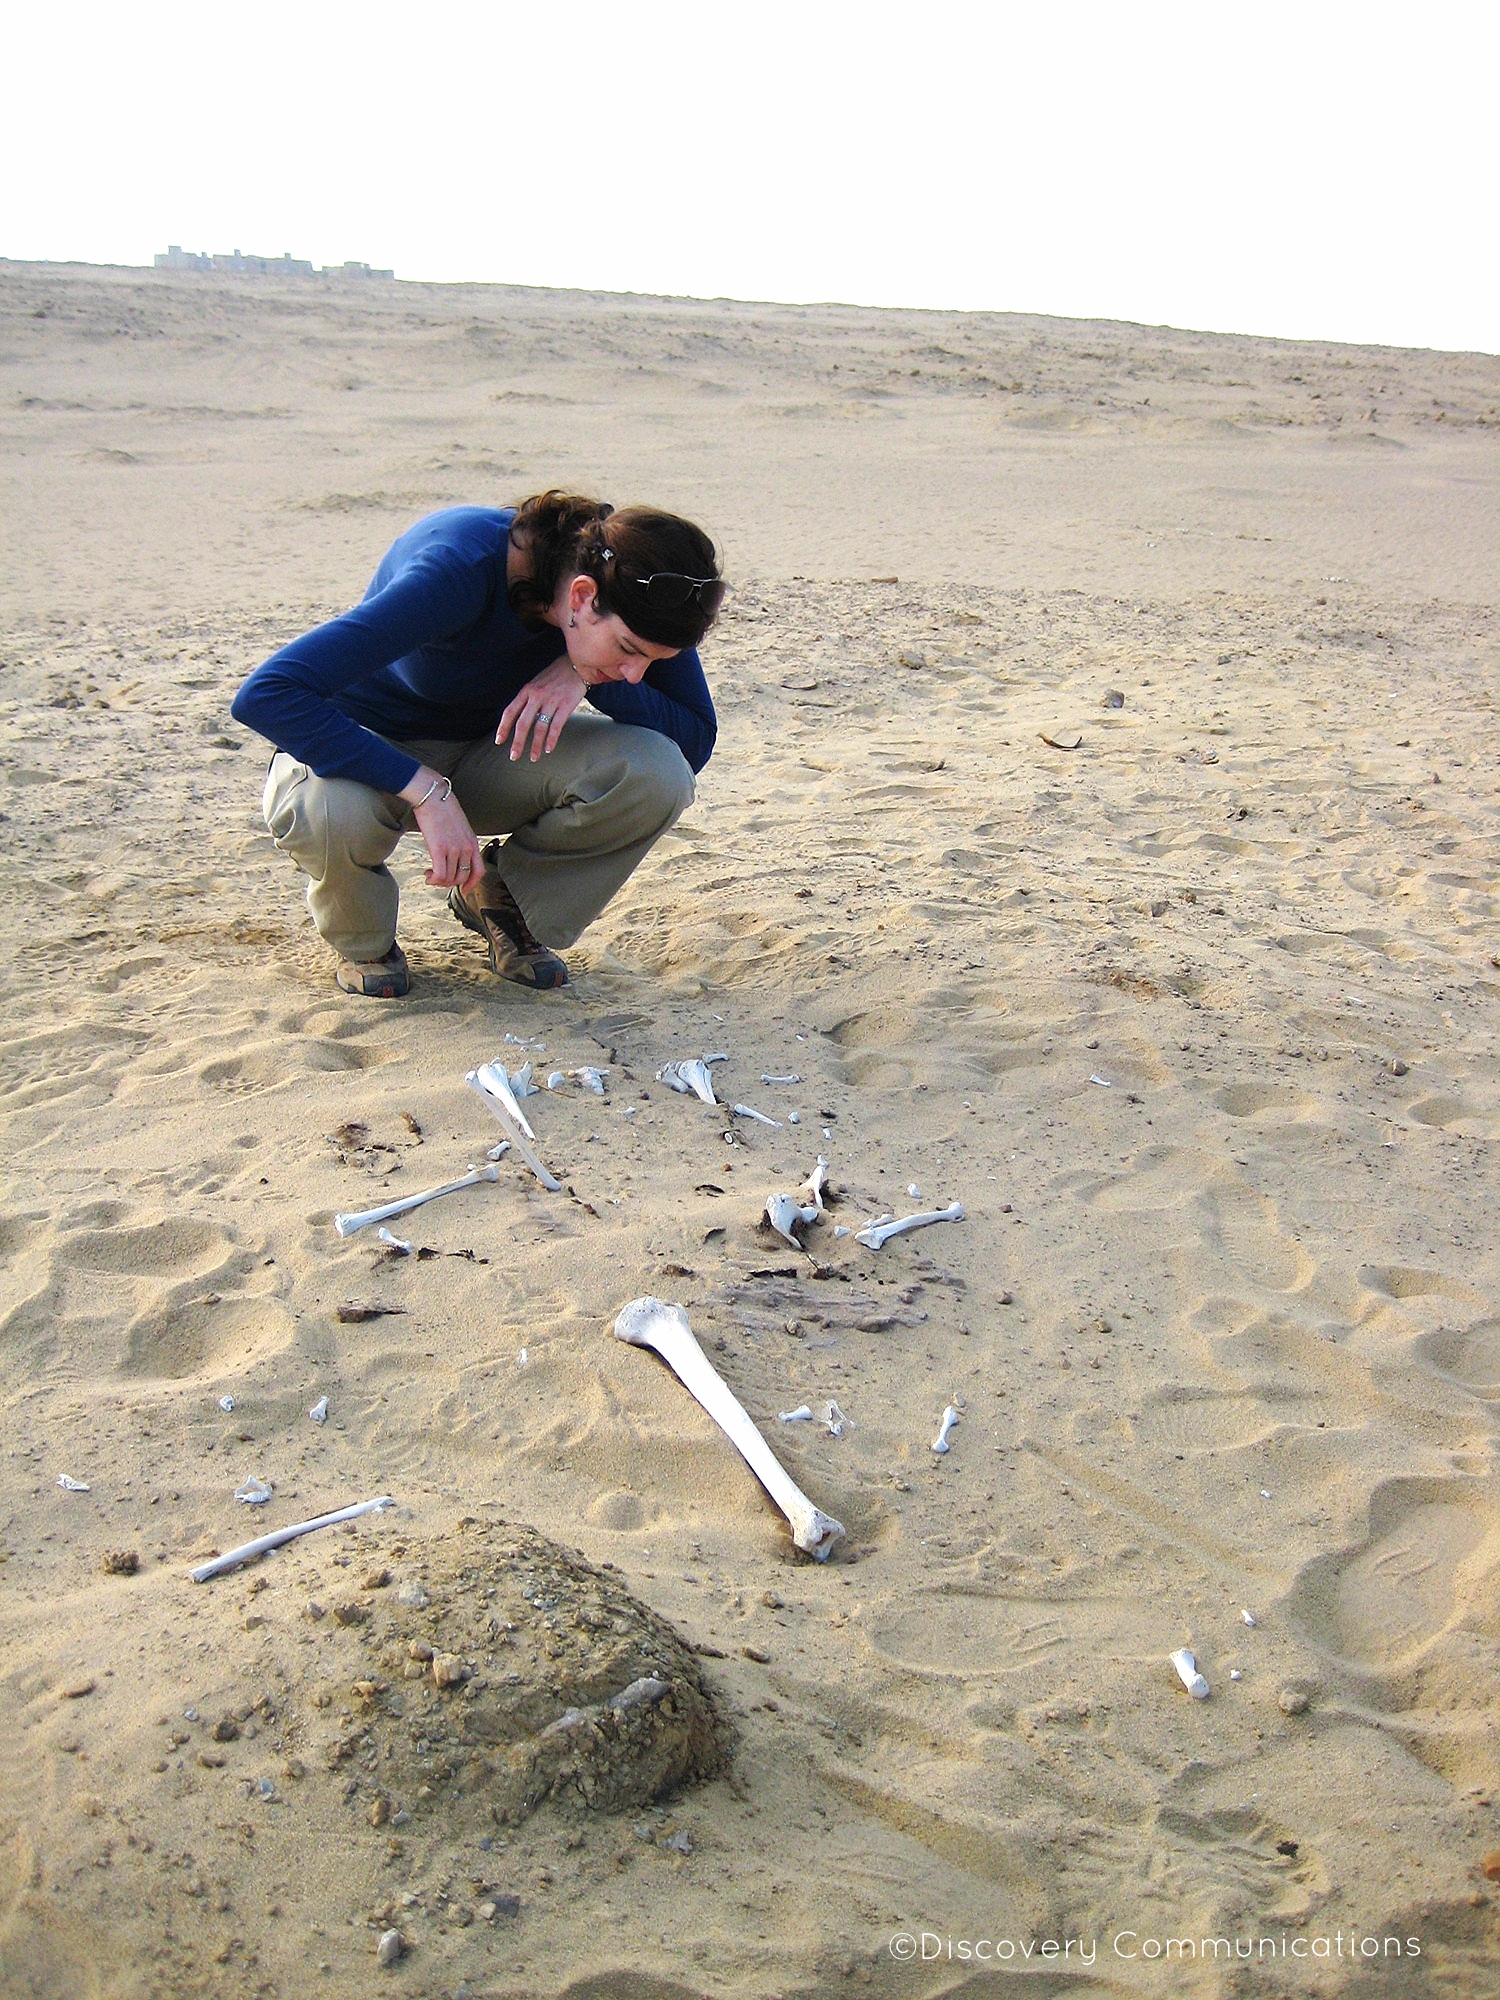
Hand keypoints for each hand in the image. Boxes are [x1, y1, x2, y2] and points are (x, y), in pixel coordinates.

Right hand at [404, 773, 482, 888]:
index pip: (479, 871)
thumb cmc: (442, 807)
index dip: (472, 884)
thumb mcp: (459, 826)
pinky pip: (440, 875)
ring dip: (438, 881)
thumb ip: (460, 840)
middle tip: (438, 878)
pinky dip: (433, 879)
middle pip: (462, 878)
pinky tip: (427, 875)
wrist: (432, 795)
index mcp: (473, 842)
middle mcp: (466, 847)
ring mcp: (454, 849)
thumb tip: (452, 853)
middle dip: (449, 883)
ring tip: (430, 875)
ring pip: (449, 878)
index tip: (464, 890)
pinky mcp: (439, 849)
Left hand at [497, 655, 585, 762]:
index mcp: (527, 690)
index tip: (499, 741)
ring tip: (534, 757)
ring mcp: (552, 700)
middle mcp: (537, 696)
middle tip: (514, 756)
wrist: (576, 664)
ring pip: (540, 727)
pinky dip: (552, 739)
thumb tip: (519, 718)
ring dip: (536, 745)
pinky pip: (556, 726)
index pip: (510, 712)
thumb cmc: (556, 675)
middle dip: (517, 742)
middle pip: (523, 723)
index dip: (503, 728)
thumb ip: (528, 698)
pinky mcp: (566, 704)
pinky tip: (549, 749)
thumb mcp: (536, 683)